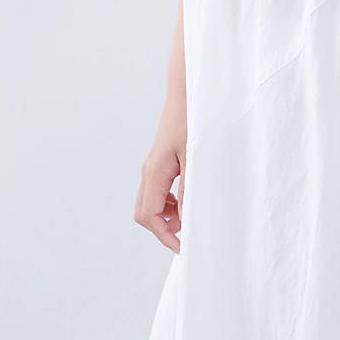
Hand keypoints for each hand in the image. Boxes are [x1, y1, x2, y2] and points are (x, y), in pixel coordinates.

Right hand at [134, 105, 186, 252]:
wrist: (187, 92)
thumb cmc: (192, 119)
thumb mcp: (195, 157)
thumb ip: (189, 188)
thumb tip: (185, 218)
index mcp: (154, 172)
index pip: (149, 216)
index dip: (164, 235)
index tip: (183, 247)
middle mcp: (149, 171)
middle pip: (144, 213)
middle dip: (163, 228)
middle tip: (188, 233)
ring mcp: (153, 166)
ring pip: (150, 203)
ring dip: (167, 215)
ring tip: (191, 212)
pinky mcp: (160, 161)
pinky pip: (158, 191)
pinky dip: (170, 202)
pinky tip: (187, 196)